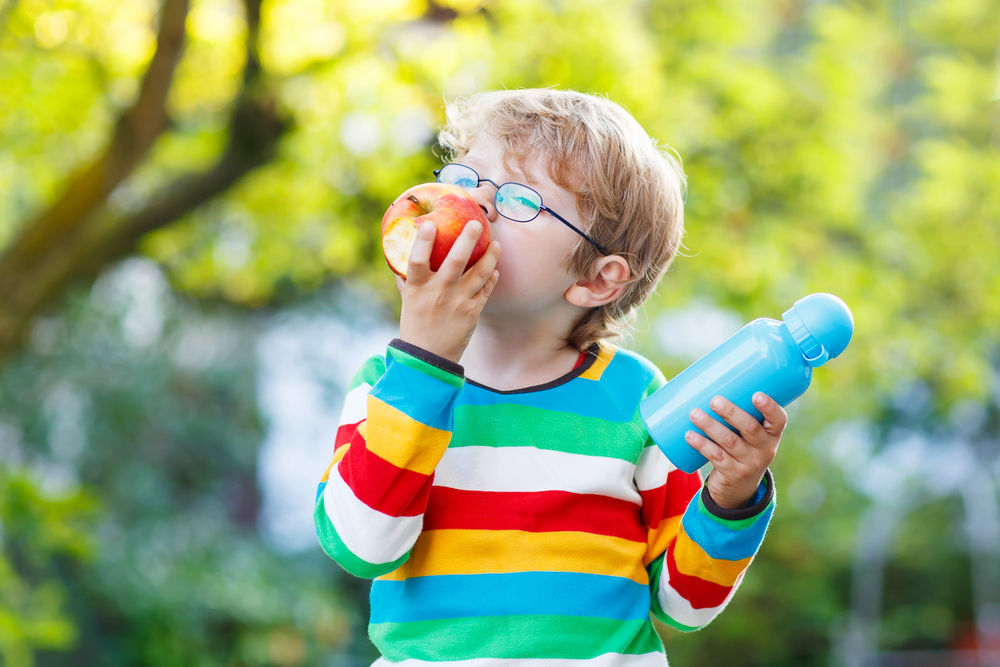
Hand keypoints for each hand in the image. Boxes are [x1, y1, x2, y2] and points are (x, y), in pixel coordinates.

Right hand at [397, 221, 499, 362]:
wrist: (429, 358)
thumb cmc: (415, 326)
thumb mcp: (408, 302)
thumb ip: (407, 280)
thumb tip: (400, 259)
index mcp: (418, 288)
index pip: (417, 259)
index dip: (424, 241)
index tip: (431, 223)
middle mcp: (439, 292)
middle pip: (456, 260)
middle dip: (468, 239)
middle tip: (477, 224)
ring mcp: (458, 302)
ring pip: (479, 273)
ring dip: (490, 256)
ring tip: (497, 244)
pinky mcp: (473, 312)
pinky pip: (486, 289)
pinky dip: (492, 277)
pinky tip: (495, 268)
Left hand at [686, 393, 786, 509]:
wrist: (740, 486)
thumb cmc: (742, 445)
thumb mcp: (749, 432)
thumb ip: (738, 409)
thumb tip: (705, 376)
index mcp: (772, 434)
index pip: (778, 420)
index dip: (769, 408)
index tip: (756, 395)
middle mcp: (765, 449)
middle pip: (750, 428)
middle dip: (731, 413)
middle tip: (714, 401)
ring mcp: (749, 463)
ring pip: (729, 442)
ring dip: (710, 426)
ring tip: (694, 413)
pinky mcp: (732, 473)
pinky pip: (716, 457)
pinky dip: (701, 445)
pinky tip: (689, 435)